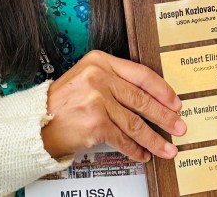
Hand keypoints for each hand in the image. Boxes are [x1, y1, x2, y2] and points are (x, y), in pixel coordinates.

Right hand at [41, 50, 185, 162]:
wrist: (38, 122)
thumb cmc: (63, 102)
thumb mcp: (88, 79)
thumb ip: (115, 82)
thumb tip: (150, 100)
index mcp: (101, 61)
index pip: (141, 74)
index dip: (162, 90)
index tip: (175, 102)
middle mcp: (100, 77)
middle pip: (142, 99)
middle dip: (165, 117)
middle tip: (179, 126)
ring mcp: (97, 100)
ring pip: (136, 123)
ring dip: (155, 139)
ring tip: (167, 148)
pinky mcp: (95, 123)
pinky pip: (123, 139)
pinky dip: (135, 149)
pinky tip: (142, 154)